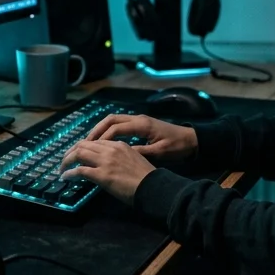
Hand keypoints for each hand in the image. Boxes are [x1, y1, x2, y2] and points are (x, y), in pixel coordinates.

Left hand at [60, 140, 154, 205]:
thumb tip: (109, 164)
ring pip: (79, 154)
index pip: (95, 142)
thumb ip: (120, 157)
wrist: (152, 186)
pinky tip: (66, 176)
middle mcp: (110, 149)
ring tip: (62, 168)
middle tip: (65, 160)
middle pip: (83, 144)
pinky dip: (70, 173)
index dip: (83, 147)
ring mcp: (105, 162)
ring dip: (67, 160)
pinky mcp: (102, 175)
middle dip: (71, 151)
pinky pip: (79, 170)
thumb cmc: (146, 177)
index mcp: (119, 145)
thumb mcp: (134, 159)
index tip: (78, 154)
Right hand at [84, 114, 198, 161]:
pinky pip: (120, 124)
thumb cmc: (176, 147)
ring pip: (114, 120)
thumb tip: (120, 154)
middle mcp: (138, 119)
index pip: (115, 128)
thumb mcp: (159, 152)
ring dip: (101, 130)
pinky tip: (104, 141)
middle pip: (111, 120)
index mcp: (141, 125)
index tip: (90, 148)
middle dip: (96, 131)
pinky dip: (109, 131)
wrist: (191, 140)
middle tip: (84, 143)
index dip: (101, 138)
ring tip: (89, 142)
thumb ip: (139, 152)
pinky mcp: (140, 124)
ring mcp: (139, 120)